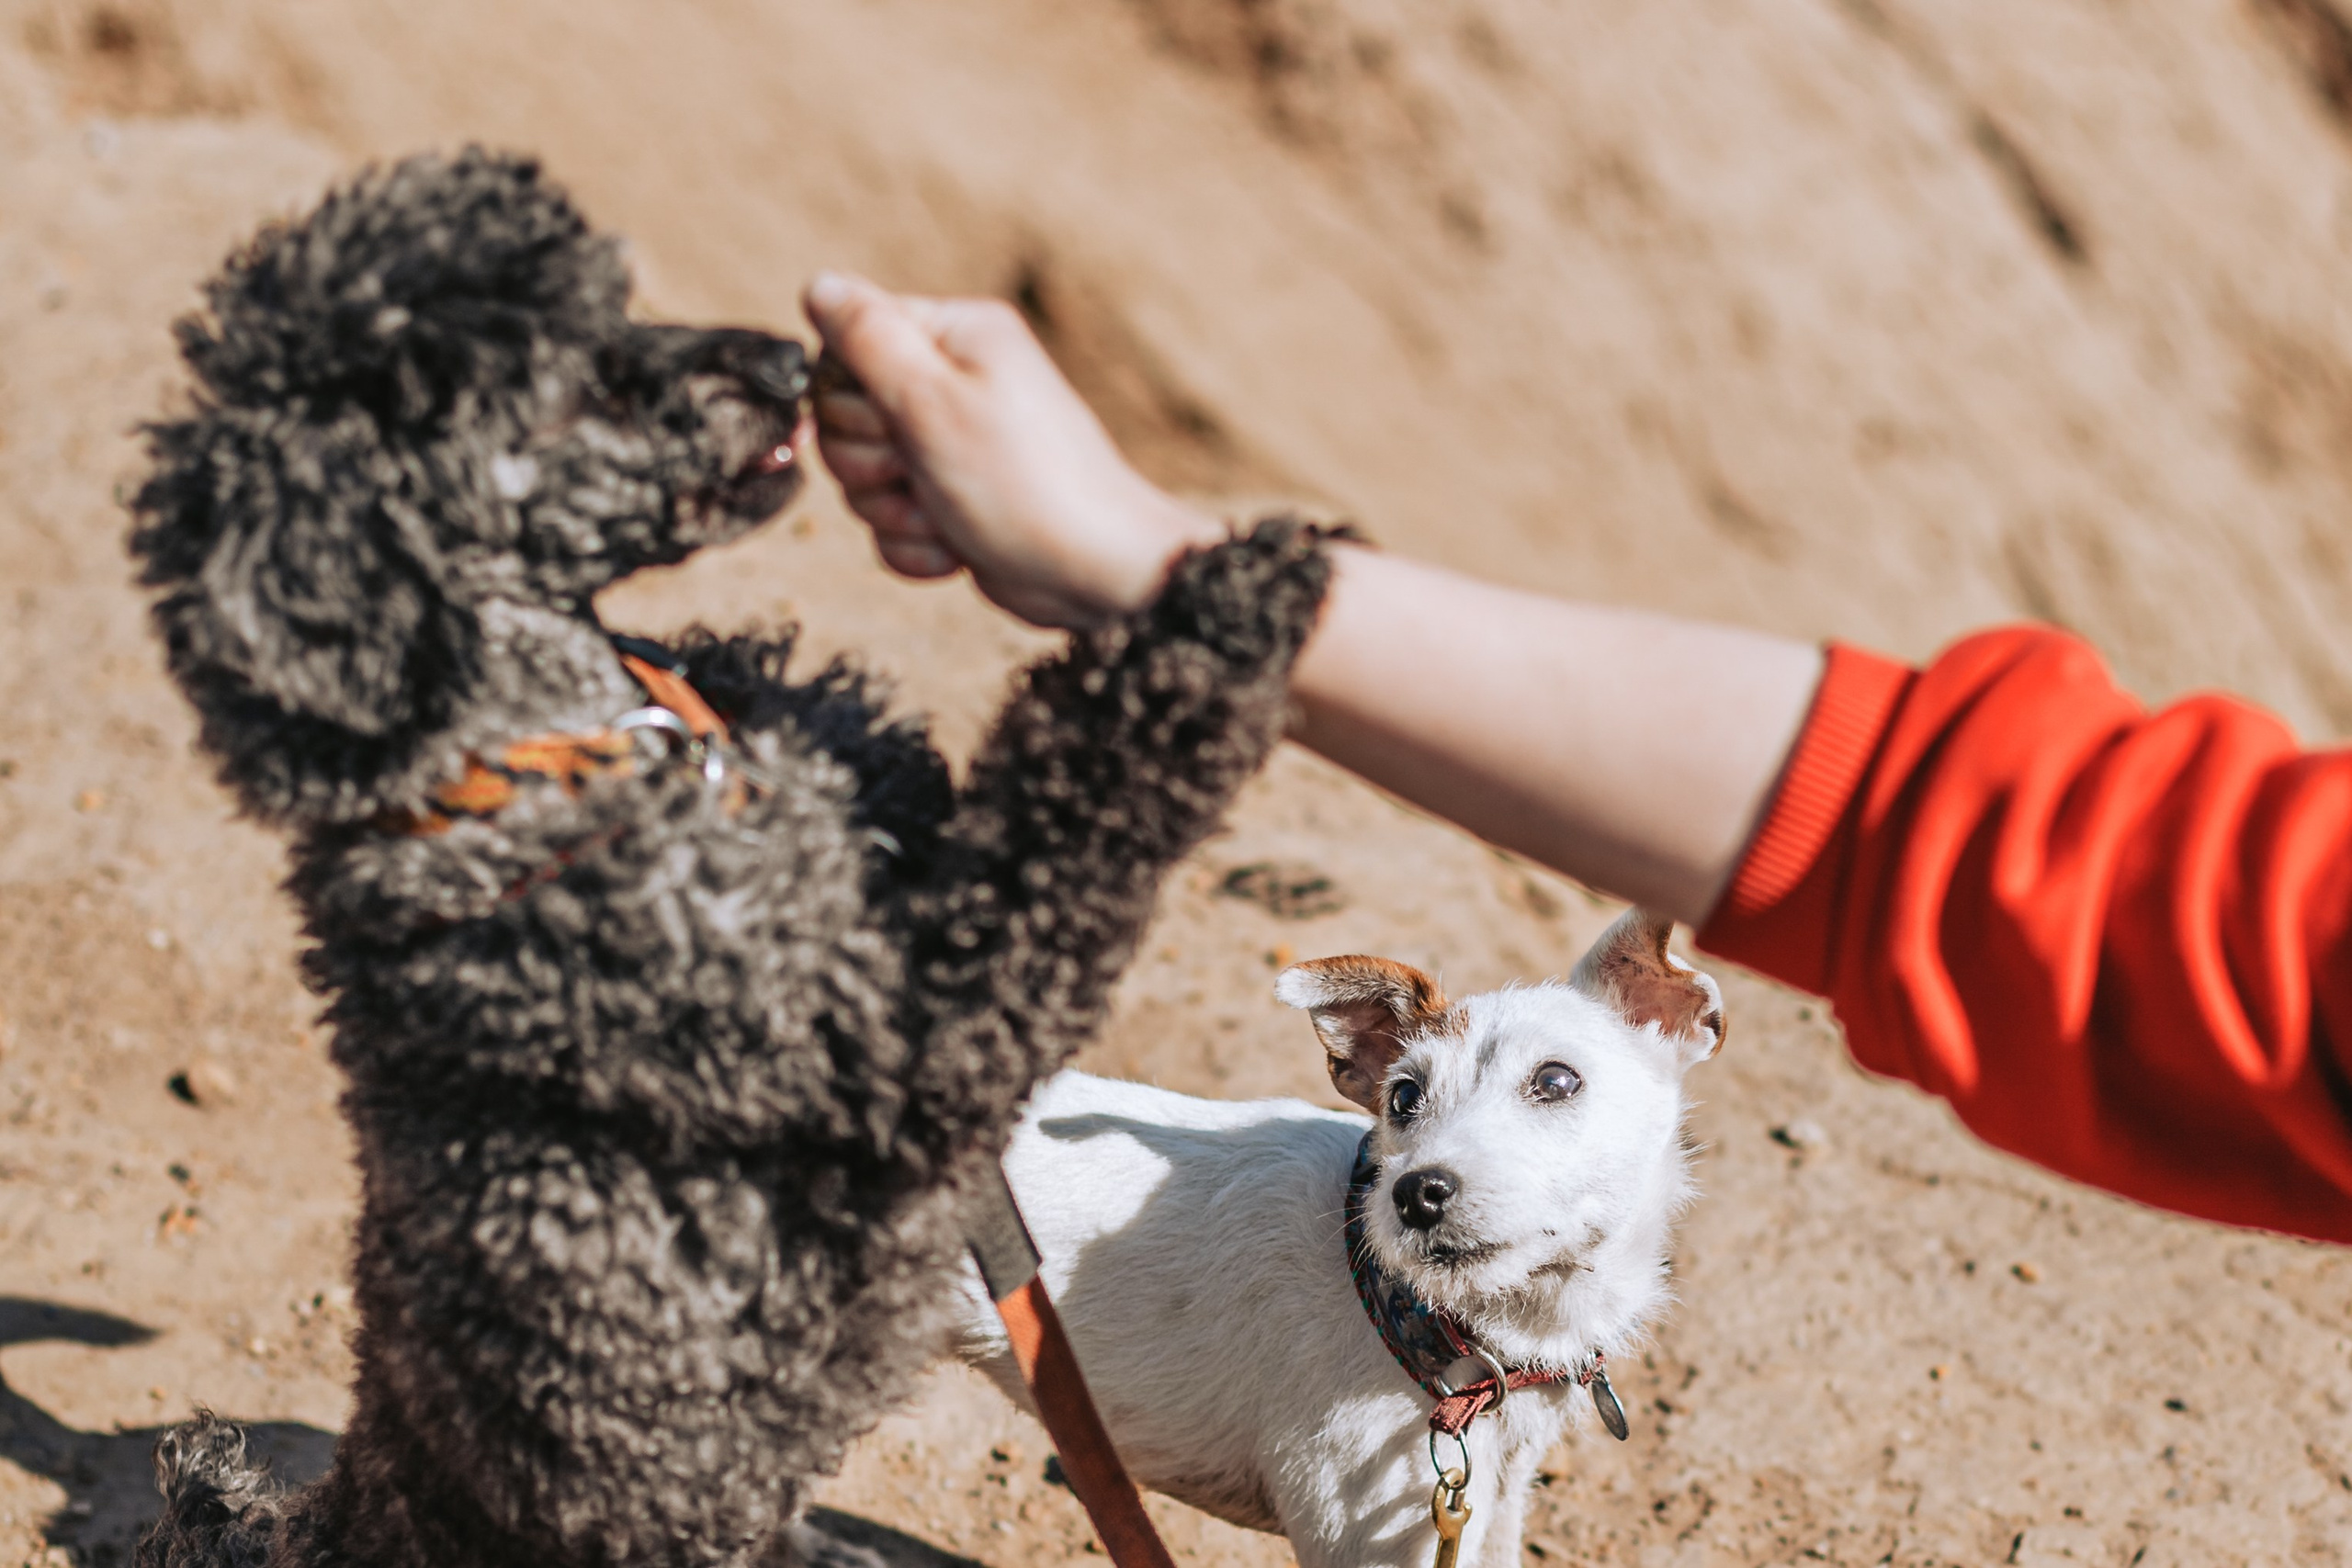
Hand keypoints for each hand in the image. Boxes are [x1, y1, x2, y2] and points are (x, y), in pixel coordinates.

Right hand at [801, 272, 1227, 629]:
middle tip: (923, 471)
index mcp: (956, 337)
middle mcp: (953, 384)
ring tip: (947, 514)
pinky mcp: (950, 501)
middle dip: (874, 462)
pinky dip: (915, 543)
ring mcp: (951, 447)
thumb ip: (868, 339)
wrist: (1093, 574)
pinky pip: (889, 521)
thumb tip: (821, 284)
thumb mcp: (934, 400)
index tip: (892, 420)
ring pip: (862, 477)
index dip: (851, 394)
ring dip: (894, 509)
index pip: (849, 342)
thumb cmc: (1024, 484)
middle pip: (845, 416)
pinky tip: (958, 547)